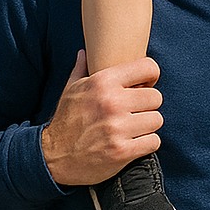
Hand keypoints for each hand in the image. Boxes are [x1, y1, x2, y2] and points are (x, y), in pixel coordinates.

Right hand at [41, 51, 164, 185]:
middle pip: (156, 97)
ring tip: (133, 128)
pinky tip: (133, 143)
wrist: (53, 158)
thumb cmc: (66, 121)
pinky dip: (146, 144)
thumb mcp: (71, 90)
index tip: (144, 86)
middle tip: (136, 112)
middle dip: (148, 106)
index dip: (150, 77)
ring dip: (148, 126)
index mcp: (102, 82)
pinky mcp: (122, 150)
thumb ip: (82, 69)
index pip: (148, 67)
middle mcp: (112, 102)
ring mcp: (118, 127)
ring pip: (157, 120)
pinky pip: (153, 141)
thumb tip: (85, 52)